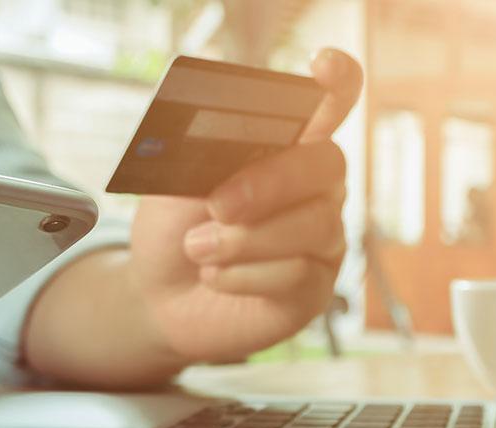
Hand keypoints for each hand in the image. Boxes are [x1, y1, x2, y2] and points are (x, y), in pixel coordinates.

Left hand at [130, 48, 362, 361]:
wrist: (158, 296)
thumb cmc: (175, 229)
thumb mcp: (177, 184)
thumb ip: (206, 156)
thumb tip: (220, 130)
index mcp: (286, 147)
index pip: (330, 103)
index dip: (337, 82)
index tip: (321, 63)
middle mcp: (316, 189)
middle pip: (328, 164)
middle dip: (272, 182)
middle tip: (218, 205)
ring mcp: (322, 240)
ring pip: (316, 225)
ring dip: (247, 239)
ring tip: (196, 247)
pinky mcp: (314, 289)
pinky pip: (299, 275)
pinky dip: (244, 276)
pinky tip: (213, 276)